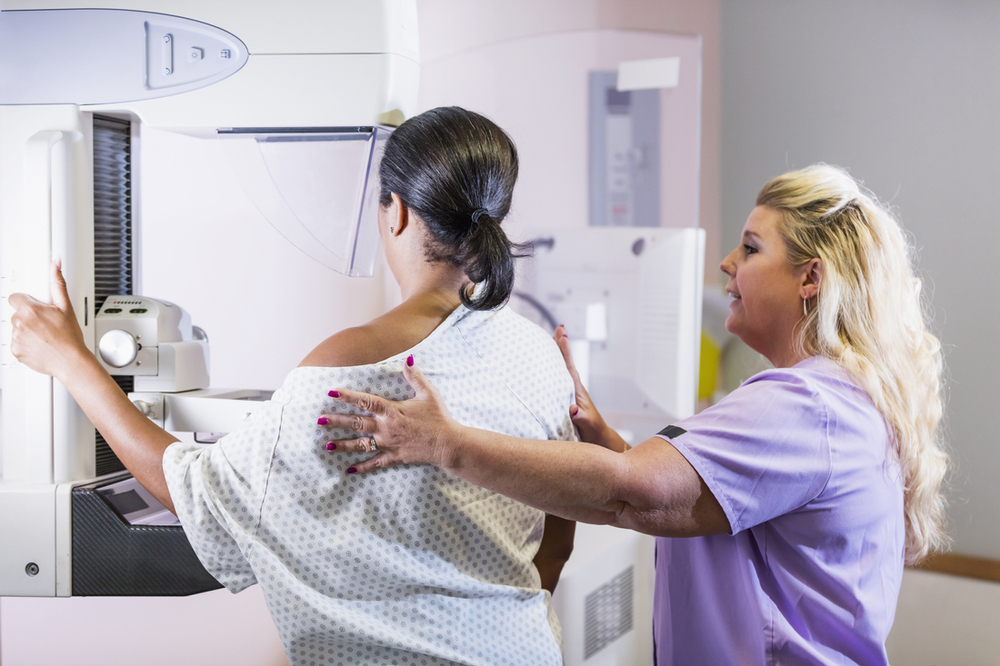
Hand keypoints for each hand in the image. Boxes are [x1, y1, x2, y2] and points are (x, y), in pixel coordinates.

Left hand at [9, 260, 88, 378]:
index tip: (34, 308)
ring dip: (26, 331)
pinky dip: (25, 344)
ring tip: (44, 336)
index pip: (15, 298)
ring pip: (16, 329)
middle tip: (44, 324)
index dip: (25, 303)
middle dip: (28, 318)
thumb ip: (57, 283)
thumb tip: (55, 264)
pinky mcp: (16, 351)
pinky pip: (16, 343)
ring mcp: (16, 338)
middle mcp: (20, 323)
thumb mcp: (66, 307)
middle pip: (17, 314)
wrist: (71, 362)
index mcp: (30, 310)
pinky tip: (39, 345)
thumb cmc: (70, 337)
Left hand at [320, 355, 460, 473]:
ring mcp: (389, 443)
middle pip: (356, 423)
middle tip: (320, 420)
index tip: (332, 392)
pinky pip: (375, 463)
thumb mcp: (428, 393)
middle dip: (337, 421)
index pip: (365, 401)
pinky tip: (349, 469)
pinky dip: (362, 466)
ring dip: (343, 444)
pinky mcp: (394, 456)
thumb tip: (408, 358)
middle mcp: (386, 428)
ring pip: (361, 444)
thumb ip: (415, 376)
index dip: (348, 396)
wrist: (448, 443)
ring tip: (327, 445)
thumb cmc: (439, 417)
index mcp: (392, 411)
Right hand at [553, 325, 625, 451]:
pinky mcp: (564, 400)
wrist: (598, 440)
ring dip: (556, 356)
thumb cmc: (593, 432)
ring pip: (560, 370)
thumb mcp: (587, 425)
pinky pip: (555, 381)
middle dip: (561, 346)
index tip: (562, 334)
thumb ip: (581, 417)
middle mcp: (573, 389)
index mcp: (577, 390)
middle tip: (558, 329)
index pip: (569, 367)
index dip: (565, 351)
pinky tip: (543, 368)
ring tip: (549, 340)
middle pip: (565, 363)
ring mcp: (569, 393)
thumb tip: (574, 410)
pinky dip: (550, 371)